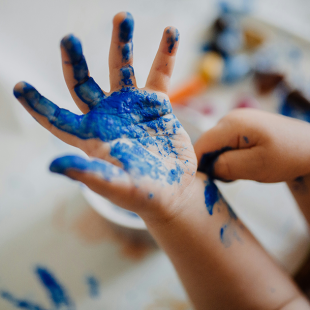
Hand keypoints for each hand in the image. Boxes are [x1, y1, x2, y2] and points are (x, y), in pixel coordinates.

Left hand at [13, 12, 196, 221]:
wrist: (173, 188)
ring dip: (121, 43)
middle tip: (69, 39)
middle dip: (76, 61)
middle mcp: (108, 116)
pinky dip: (165, 54)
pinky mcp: (156, 104)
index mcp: (92, 136)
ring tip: (123, 17)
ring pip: (121, 68)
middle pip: (84, 83)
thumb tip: (52, 166)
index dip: (38, 104)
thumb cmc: (143, 193)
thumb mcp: (117, 186)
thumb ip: (90, 174)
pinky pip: (159, 74)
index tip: (19, 86)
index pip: (57, 118)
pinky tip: (170, 33)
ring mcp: (132, 106)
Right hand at [195, 109, 309, 182]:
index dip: (197, 164)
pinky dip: (228, 156)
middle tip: (230, 178)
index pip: (201, 144)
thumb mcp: (256, 166)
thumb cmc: (287, 156)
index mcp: (232, 124)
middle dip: (212, 163)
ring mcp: (236, 120)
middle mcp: (230, 118)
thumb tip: (207, 167)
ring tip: (240, 171)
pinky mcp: (241, 126)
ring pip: (215, 145)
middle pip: (207, 144)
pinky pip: (225, 143)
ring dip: (221, 161)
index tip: (202, 181)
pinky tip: (243, 163)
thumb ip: (225, 166)